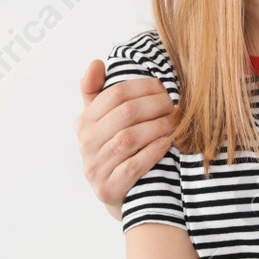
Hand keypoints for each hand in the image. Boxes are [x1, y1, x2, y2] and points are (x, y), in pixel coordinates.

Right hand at [75, 60, 174, 217]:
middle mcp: (86, 145)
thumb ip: (96, 91)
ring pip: (129, 139)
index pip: (114, 94)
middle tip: (174, 105)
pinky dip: (153, 152)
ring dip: (157, 127)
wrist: (117, 195)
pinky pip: (133, 166)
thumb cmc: (113, 150)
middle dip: (154, 106)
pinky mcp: (109, 189)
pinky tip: (167, 143)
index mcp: (83, 123)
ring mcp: (95, 169)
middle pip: (125, 114)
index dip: (142, 87)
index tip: (162, 87)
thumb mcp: (101, 121)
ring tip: (175, 123)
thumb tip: (96, 63)